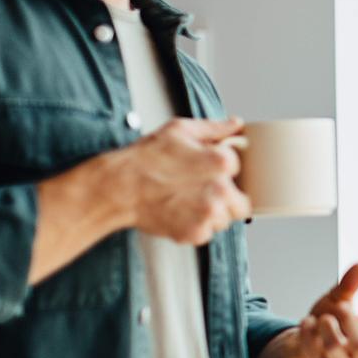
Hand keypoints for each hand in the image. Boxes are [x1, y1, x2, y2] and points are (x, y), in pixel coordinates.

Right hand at [114, 117, 251, 244]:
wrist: (117, 188)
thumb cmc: (145, 159)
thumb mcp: (179, 130)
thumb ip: (213, 127)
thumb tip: (236, 123)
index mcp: (222, 163)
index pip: (239, 170)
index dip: (223, 170)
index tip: (207, 171)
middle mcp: (220, 190)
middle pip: (240, 202)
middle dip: (226, 198)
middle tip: (200, 192)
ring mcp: (208, 215)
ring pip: (224, 220)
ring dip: (211, 214)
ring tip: (186, 202)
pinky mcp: (195, 233)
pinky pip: (206, 233)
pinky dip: (195, 226)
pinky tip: (178, 212)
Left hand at [251, 263, 357, 357]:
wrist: (301, 346)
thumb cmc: (329, 322)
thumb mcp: (339, 301)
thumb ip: (351, 285)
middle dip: (351, 324)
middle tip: (341, 306)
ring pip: (336, 351)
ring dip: (327, 329)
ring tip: (323, 317)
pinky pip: (313, 351)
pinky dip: (308, 333)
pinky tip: (306, 321)